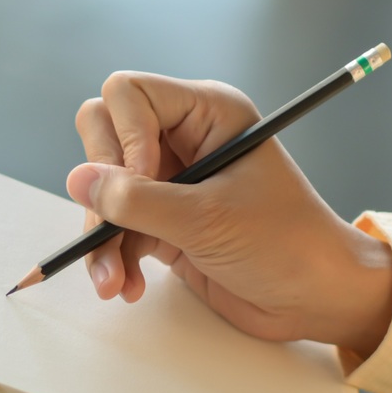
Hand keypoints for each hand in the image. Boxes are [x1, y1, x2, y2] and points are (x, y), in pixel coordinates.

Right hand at [68, 71, 391, 355]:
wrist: (314, 299)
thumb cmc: (284, 244)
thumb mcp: (207, 220)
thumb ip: (137, 200)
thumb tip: (77, 180)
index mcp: (208, 113)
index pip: (129, 93)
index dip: (124, 135)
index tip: (144, 178)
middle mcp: (185, 138)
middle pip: (104, 136)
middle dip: (102, 189)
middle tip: (114, 227)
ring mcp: (171, 181)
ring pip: (103, 189)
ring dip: (102, 237)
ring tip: (113, 282)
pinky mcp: (163, 222)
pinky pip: (115, 227)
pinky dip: (113, 258)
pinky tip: (126, 287)